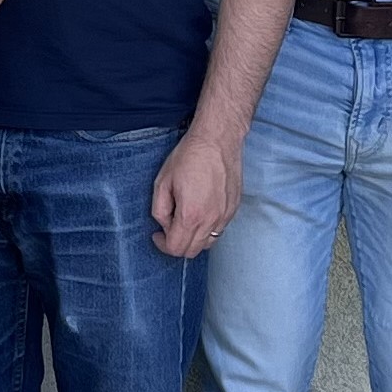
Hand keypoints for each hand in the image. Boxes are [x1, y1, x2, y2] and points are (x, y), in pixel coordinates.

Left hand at [149, 128, 241, 258]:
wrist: (218, 140)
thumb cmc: (189, 157)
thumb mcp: (162, 182)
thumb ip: (159, 210)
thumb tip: (164, 225)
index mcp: (191, 215)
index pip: (176, 248)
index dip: (162, 245)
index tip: (157, 234)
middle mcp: (211, 220)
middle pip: (192, 251)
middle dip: (177, 244)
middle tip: (169, 227)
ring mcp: (225, 216)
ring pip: (208, 243)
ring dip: (193, 238)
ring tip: (185, 219)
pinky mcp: (234, 209)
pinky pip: (219, 230)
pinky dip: (207, 229)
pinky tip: (200, 212)